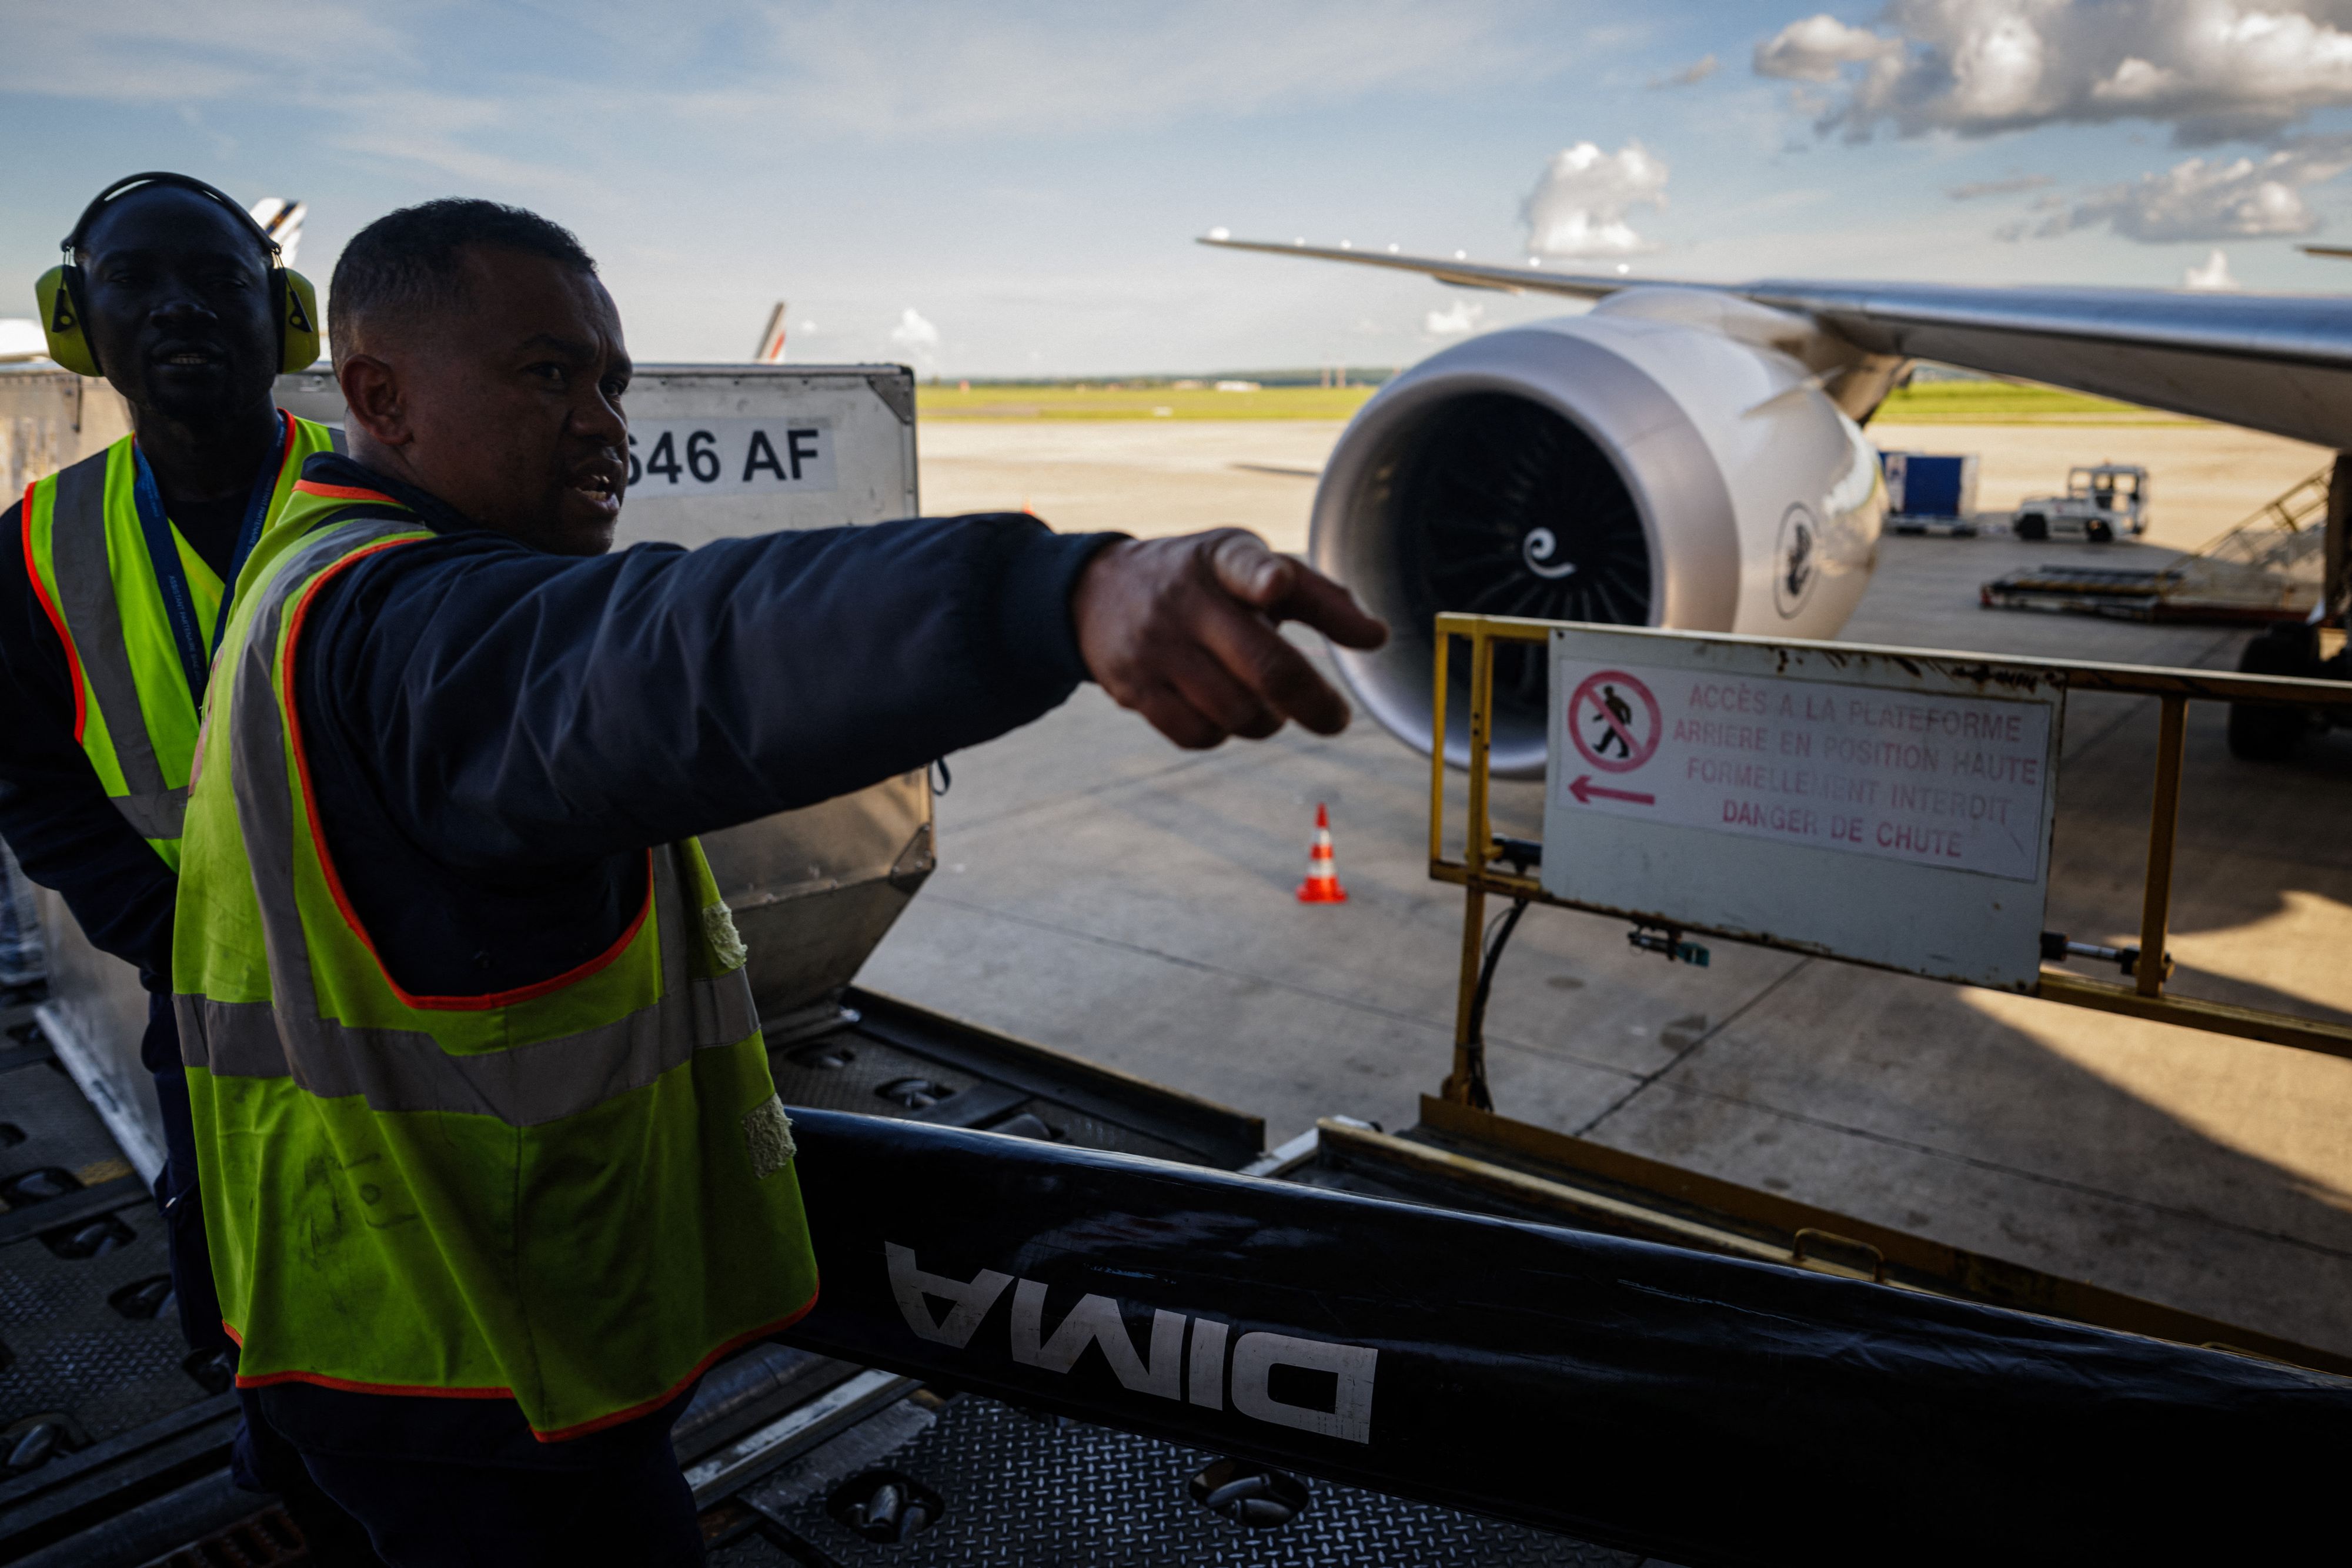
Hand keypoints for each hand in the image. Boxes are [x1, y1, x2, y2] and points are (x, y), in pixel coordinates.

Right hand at [1070, 529, 1388, 748]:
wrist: (1095, 594)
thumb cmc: (1201, 583)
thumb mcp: (1250, 568)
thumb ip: (1319, 598)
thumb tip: (1377, 638)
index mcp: (1221, 560)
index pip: (1242, 564)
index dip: (1262, 577)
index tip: (1274, 585)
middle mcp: (1185, 600)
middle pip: (1264, 668)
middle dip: (1314, 704)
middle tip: (1336, 719)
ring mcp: (1155, 648)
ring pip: (1237, 714)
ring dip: (1267, 721)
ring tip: (1265, 703)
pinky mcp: (1134, 689)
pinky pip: (1200, 736)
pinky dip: (1225, 734)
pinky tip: (1223, 712)